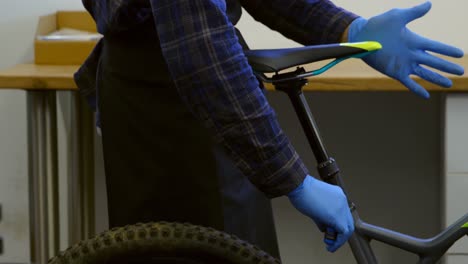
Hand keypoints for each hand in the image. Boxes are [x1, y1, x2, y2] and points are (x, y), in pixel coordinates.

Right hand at [288, 175, 353, 251]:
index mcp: (338, 195)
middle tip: (332, 242)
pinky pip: (343, 232)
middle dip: (341, 235)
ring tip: (330, 245)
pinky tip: (330, 246)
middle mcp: (342, 200)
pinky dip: (338, 242)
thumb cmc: (301, 191)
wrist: (298, 185)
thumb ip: (322, 216)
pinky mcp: (335, 216)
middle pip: (348, 222)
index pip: (344, 214)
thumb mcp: (316, 203)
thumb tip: (325, 228)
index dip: (338, 226)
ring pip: (347, 228)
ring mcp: (340, 208)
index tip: (330, 232)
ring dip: (339, 239)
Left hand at [348, 1, 463, 98]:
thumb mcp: (398, 16)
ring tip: (449, 84)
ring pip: (425, 73)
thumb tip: (430, 4)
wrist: (361, 37)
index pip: (435, 47)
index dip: (447, 50)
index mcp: (414, 41)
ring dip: (437, 78)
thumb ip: (414, 12)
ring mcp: (404, 64)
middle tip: (461, 71)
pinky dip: (417, 89)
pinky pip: (409, 83)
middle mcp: (411, 54)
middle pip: (434, 62)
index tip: (459, 54)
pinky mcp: (395, 72)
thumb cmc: (378, 25)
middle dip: (447, 67)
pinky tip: (426, 95)